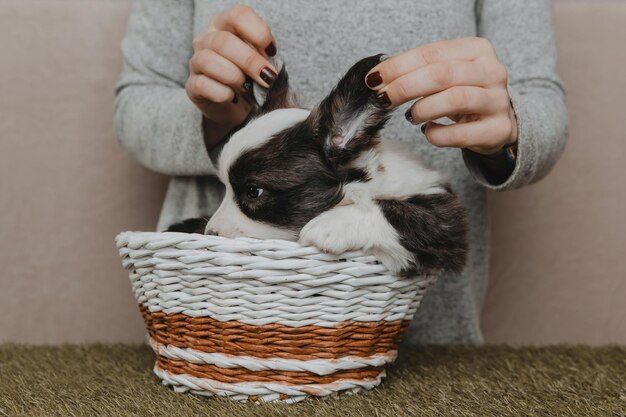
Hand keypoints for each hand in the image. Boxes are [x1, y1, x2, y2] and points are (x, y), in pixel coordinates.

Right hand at [186, 5, 277, 147]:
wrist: (239, 107)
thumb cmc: (253, 79)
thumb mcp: (263, 63)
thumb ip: (266, 57)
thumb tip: (269, 64)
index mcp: (225, 25)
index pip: (239, 16)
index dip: (258, 32)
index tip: (272, 52)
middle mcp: (207, 39)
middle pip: (223, 41)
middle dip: (250, 61)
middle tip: (267, 77)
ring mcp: (196, 62)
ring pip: (208, 60)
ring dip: (234, 77)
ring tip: (247, 88)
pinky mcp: (192, 85)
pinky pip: (202, 84)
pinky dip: (222, 93)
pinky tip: (233, 97)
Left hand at [365, 38, 517, 154]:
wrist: (498, 122)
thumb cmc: (463, 94)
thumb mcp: (446, 76)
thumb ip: (419, 71)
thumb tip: (379, 78)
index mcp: (477, 50)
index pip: (432, 53)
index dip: (399, 66)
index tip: (374, 79)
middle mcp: (492, 72)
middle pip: (441, 75)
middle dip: (405, 87)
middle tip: (383, 99)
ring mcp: (498, 101)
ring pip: (454, 100)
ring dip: (423, 109)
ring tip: (412, 116)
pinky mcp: (497, 130)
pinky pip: (459, 134)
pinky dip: (436, 134)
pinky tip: (428, 131)